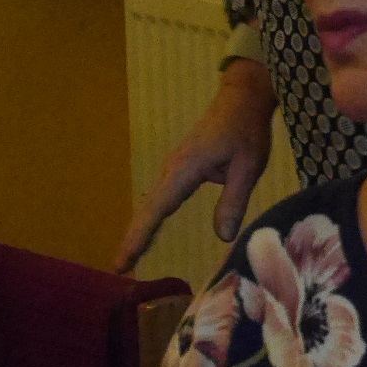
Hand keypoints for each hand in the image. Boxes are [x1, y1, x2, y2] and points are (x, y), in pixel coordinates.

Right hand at [113, 58, 277, 272]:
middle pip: (147, 209)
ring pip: (151, 204)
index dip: (139, 237)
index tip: (123, 260)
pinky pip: (161, 198)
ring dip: (139, 230)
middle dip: (132, 239)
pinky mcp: (180, 168)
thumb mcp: (249, 166)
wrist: (242, 98)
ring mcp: (174, 168)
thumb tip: (223, 238)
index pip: (157, 210)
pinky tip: (147, 234)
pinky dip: (150, 218)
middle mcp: (172, 169)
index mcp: (185, 169)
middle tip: (117, 269)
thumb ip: (234, 201)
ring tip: (126, 260)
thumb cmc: (247, 130)